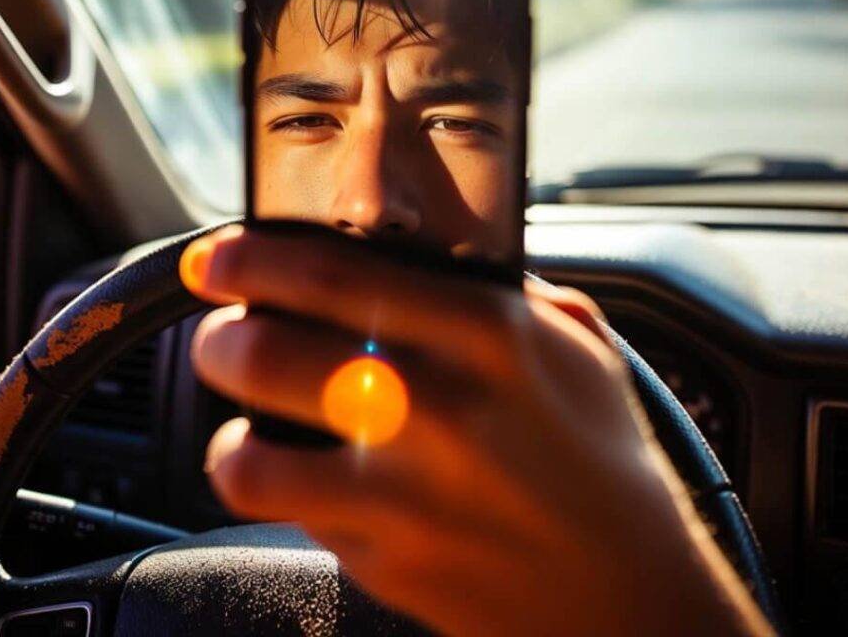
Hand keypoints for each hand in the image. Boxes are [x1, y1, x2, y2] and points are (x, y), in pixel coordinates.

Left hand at [183, 225, 771, 636]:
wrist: (631, 593)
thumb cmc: (601, 457)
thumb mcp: (576, 345)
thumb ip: (504, 291)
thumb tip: (417, 259)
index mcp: (485, 333)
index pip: (333, 275)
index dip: (253, 259)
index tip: (216, 255)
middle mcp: (436, 408)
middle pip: (270, 354)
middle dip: (219, 339)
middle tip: (221, 334)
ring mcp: (405, 495)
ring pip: (253, 456)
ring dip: (229, 431)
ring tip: (244, 418)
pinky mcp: (387, 562)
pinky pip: (291, 517)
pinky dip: (275, 492)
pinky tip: (293, 476)